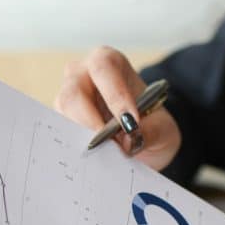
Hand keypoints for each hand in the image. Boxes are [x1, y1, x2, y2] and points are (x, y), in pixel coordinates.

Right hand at [55, 47, 181, 169]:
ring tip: (105, 156)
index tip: (130, 123)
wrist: (140, 138)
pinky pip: (60, 132)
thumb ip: (151, 133)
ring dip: (82, 137)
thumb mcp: (163, 129)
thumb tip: (128, 142)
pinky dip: (75, 146)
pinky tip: (91, 160)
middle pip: (74, 92)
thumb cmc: (150, 123)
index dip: (115, 95)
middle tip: (111, 147)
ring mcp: (67, 96)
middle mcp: (82, 74)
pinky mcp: (61, 119)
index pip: (104, 67)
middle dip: (91, 123)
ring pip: (63, 114)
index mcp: (110, 63)